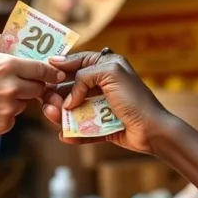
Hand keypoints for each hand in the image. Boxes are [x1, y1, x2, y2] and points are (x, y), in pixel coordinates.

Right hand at [0, 35, 66, 138]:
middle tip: (23, 81)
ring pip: (24, 104)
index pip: (42, 69)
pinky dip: (4, 113)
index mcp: (6, 65)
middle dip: (34, 84)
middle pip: (38, 88)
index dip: (51, 71)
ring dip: (17, 99)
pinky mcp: (0, 126)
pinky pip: (11, 118)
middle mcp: (12, 88)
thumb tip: (4, 38)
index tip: (55, 73)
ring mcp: (7, 109)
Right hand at [40, 51, 173, 154]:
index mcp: (107, 66)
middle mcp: (103, 84)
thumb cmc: (135, 99)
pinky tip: (66, 136)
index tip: (44, 69)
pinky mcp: (103, 126)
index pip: (79, 61)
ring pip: (74, 109)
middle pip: (72, 87)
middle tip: (46, 100)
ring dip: (61, 114)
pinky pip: (84, 129)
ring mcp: (103, 106)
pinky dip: (74, 133)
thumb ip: (84, 76)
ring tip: (54, 117)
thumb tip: (68, 98)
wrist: (153, 130)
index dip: (61, 65)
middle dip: (57, 93)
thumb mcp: (110, 74)